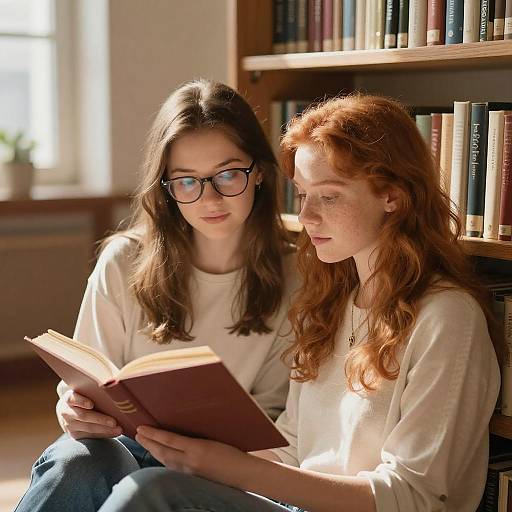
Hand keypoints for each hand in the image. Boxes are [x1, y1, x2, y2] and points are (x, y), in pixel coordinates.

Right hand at [56, 390, 122, 438]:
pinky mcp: (74, 434)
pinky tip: (115, 432)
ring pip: (88, 428)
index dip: (81, 401)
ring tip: (119, 429)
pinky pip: (90, 436)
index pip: (72, 399)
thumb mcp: (87, 388)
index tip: (91, 404)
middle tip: (114, 422)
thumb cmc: (87, 392)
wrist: (71, 407)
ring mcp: (69, 425)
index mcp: (68, 397)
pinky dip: (104, 434)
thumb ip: (97, 385)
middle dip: (100, 419)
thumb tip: (115, 380)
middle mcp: (66, 412)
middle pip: (83, 416)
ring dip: (105, 429)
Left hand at [135, 426, 250, 485]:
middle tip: (137, 433)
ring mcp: (190, 471)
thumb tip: (181, 427)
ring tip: (144, 441)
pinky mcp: (192, 476)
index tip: (141, 427)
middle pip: (163, 451)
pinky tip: (159, 454)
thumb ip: (198, 435)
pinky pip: (172, 466)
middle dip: (148, 442)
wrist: (243, 473)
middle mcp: (191, 461)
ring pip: (165, 460)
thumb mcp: (216, 438)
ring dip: (153, 450)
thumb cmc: (234, 452)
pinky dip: (163, 459)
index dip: (154, 434)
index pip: (169, 440)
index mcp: (198, 448)